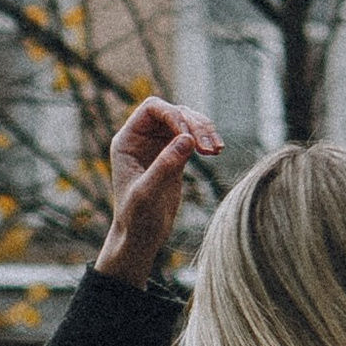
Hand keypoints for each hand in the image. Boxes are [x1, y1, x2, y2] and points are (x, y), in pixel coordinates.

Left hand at [95, 98, 221, 287]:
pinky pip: (193, 137)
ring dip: (204, 131)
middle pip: (173, 112)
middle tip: (209, 149)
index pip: (152, 108)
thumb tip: (187, 139)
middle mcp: (142, 138)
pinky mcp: (174, 155)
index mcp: (128, 140)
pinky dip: (206, 141)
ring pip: (186, 122)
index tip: (190, 135)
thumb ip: (165, 165)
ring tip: (217, 150)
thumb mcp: (147, 193)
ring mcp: (159, 145)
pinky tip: (217, 151)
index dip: (173, 114)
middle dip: (194, 125)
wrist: (142, 236)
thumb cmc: (136, 218)